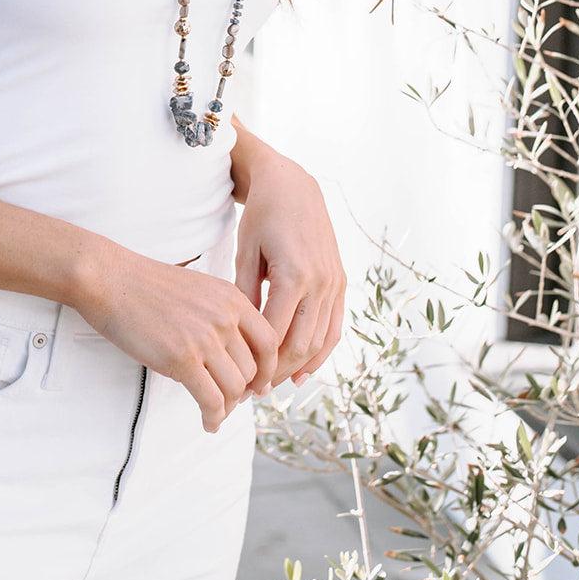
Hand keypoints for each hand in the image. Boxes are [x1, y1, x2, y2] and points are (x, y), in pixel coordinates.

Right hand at [72, 244, 280, 433]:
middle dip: (244, 391)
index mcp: (231, 298)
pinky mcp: (182, 359)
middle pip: (253, 369)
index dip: (268, 369)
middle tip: (230, 401)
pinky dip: (213, 418)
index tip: (259, 384)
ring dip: (227, 407)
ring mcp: (205, 338)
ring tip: (216, 413)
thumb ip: (222, 317)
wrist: (111, 280)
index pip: (269, 341)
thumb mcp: (199, 290)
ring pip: (235, 388)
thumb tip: (237, 358)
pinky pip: (211, 401)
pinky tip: (207, 423)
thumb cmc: (148, 287)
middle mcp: (224, 317)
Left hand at [234, 152, 345, 393]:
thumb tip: (238, 338)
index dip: (260, 365)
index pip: (276, 335)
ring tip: (273, 385)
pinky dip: (321, 353)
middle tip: (253, 392)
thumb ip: (244, 294)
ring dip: (298, 368)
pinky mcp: (340, 283)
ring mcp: (335, 284)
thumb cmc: (262, 216)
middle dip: (277, 373)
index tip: (241, 383)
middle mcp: (320, 283)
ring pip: (320, 341)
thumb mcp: (245, 252)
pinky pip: (334, 327)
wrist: (295, 187)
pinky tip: (302, 372)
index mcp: (294, 275)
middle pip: (300, 345)